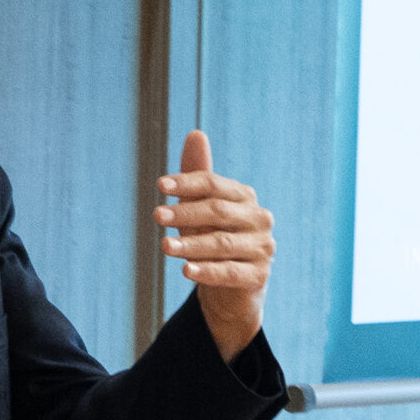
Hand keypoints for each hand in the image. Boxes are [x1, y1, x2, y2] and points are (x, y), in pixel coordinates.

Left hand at [156, 131, 271, 360]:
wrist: (232, 286)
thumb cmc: (213, 237)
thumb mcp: (202, 208)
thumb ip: (198, 175)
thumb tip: (195, 133)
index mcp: (244, 198)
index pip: (215, 185)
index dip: (188, 183)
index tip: (160, 186)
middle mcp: (258, 219)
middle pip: (219, 212)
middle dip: (186, 213)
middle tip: (157, 216)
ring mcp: (261, 248)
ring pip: (222, 243)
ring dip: (191, 244)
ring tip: (165, 246)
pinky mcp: (258, 276)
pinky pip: (230, 272)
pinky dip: (207, 271)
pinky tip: (185, 271)